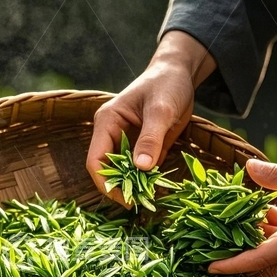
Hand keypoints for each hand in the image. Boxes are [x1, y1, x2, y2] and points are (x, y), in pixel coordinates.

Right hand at [87, 31, 216, 205]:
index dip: (105, 182)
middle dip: (120, 188)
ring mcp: (126, 142)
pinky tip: (157, 191)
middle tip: (139, 203)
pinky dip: (147, 182)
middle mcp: (111, 134)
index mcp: (106, 122)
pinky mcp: (142, 147)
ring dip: (134, 187)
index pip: (96, 159)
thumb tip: (141, 168)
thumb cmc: (167, 84)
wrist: (179, 73)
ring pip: (123, 172)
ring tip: (149, 200)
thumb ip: (151, 138)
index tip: (123, 199)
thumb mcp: (161, 110)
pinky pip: (139, 170)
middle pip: (107, 170)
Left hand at [208, 131, 276, 273]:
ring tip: (232, 219)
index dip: (233, 263)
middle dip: (239, 247)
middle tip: (212, 239)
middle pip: (265, 255)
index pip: (260, 258)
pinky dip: (274, 228)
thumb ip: (274, 175)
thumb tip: (248, 168)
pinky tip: (261, 209)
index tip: (210, 266)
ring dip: (258, 233)